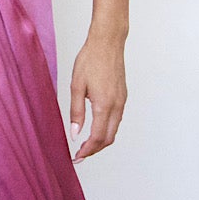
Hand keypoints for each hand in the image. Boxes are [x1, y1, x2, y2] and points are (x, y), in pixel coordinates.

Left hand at [69, 27, 127, 160]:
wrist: (108, 43)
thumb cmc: (90, 60)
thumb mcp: (76, 86)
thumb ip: (76, 112)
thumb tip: (75, 133)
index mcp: (104, 105)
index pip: (97, 137)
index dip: (87, 151)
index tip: (77, 157)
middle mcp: (116, 106)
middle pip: (108, 138)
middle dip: (94, 150)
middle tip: (80, 155)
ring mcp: (122, 101)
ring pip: (114, 130)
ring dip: (101, 141)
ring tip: (86, 145)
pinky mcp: (123, 96)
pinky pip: (116, 120)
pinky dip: (107, 130)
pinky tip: (95, 128)